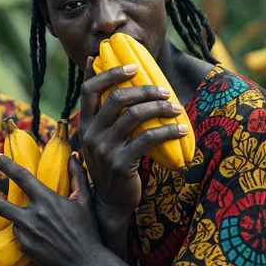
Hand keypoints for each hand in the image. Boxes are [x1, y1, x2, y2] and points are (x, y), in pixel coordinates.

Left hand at [0, 153, 105, 265]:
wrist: (85, 263)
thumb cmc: (87, 230)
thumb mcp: (84, 200)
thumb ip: (77, 175)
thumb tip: (74, 155)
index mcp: (47, 200)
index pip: (21, 176)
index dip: (5, 164)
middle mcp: (33, 216)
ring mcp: (27, 234)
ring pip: (11, 220)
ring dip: (14, 216)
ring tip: (19, 216)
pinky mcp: (26, 249)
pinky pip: (19, 235)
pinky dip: (24, 231)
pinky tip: (39, 235)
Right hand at [79, 57, 187, 212]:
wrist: (110, 199)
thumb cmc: (111, 159)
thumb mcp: (101, 135)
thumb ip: (105, 111)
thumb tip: (108, 73)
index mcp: (85, 122)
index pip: (89, 89)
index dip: (109, 73)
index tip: (132, 66)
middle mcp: (90, 132)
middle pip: (115, 99)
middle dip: (143, 89)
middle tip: (164, 90)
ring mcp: (104, 148)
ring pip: (133, 116)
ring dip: (159, 108)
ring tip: (175, 107)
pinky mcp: (121, 163)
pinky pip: (147, 139)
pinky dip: (167, 131)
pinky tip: (180, 129)